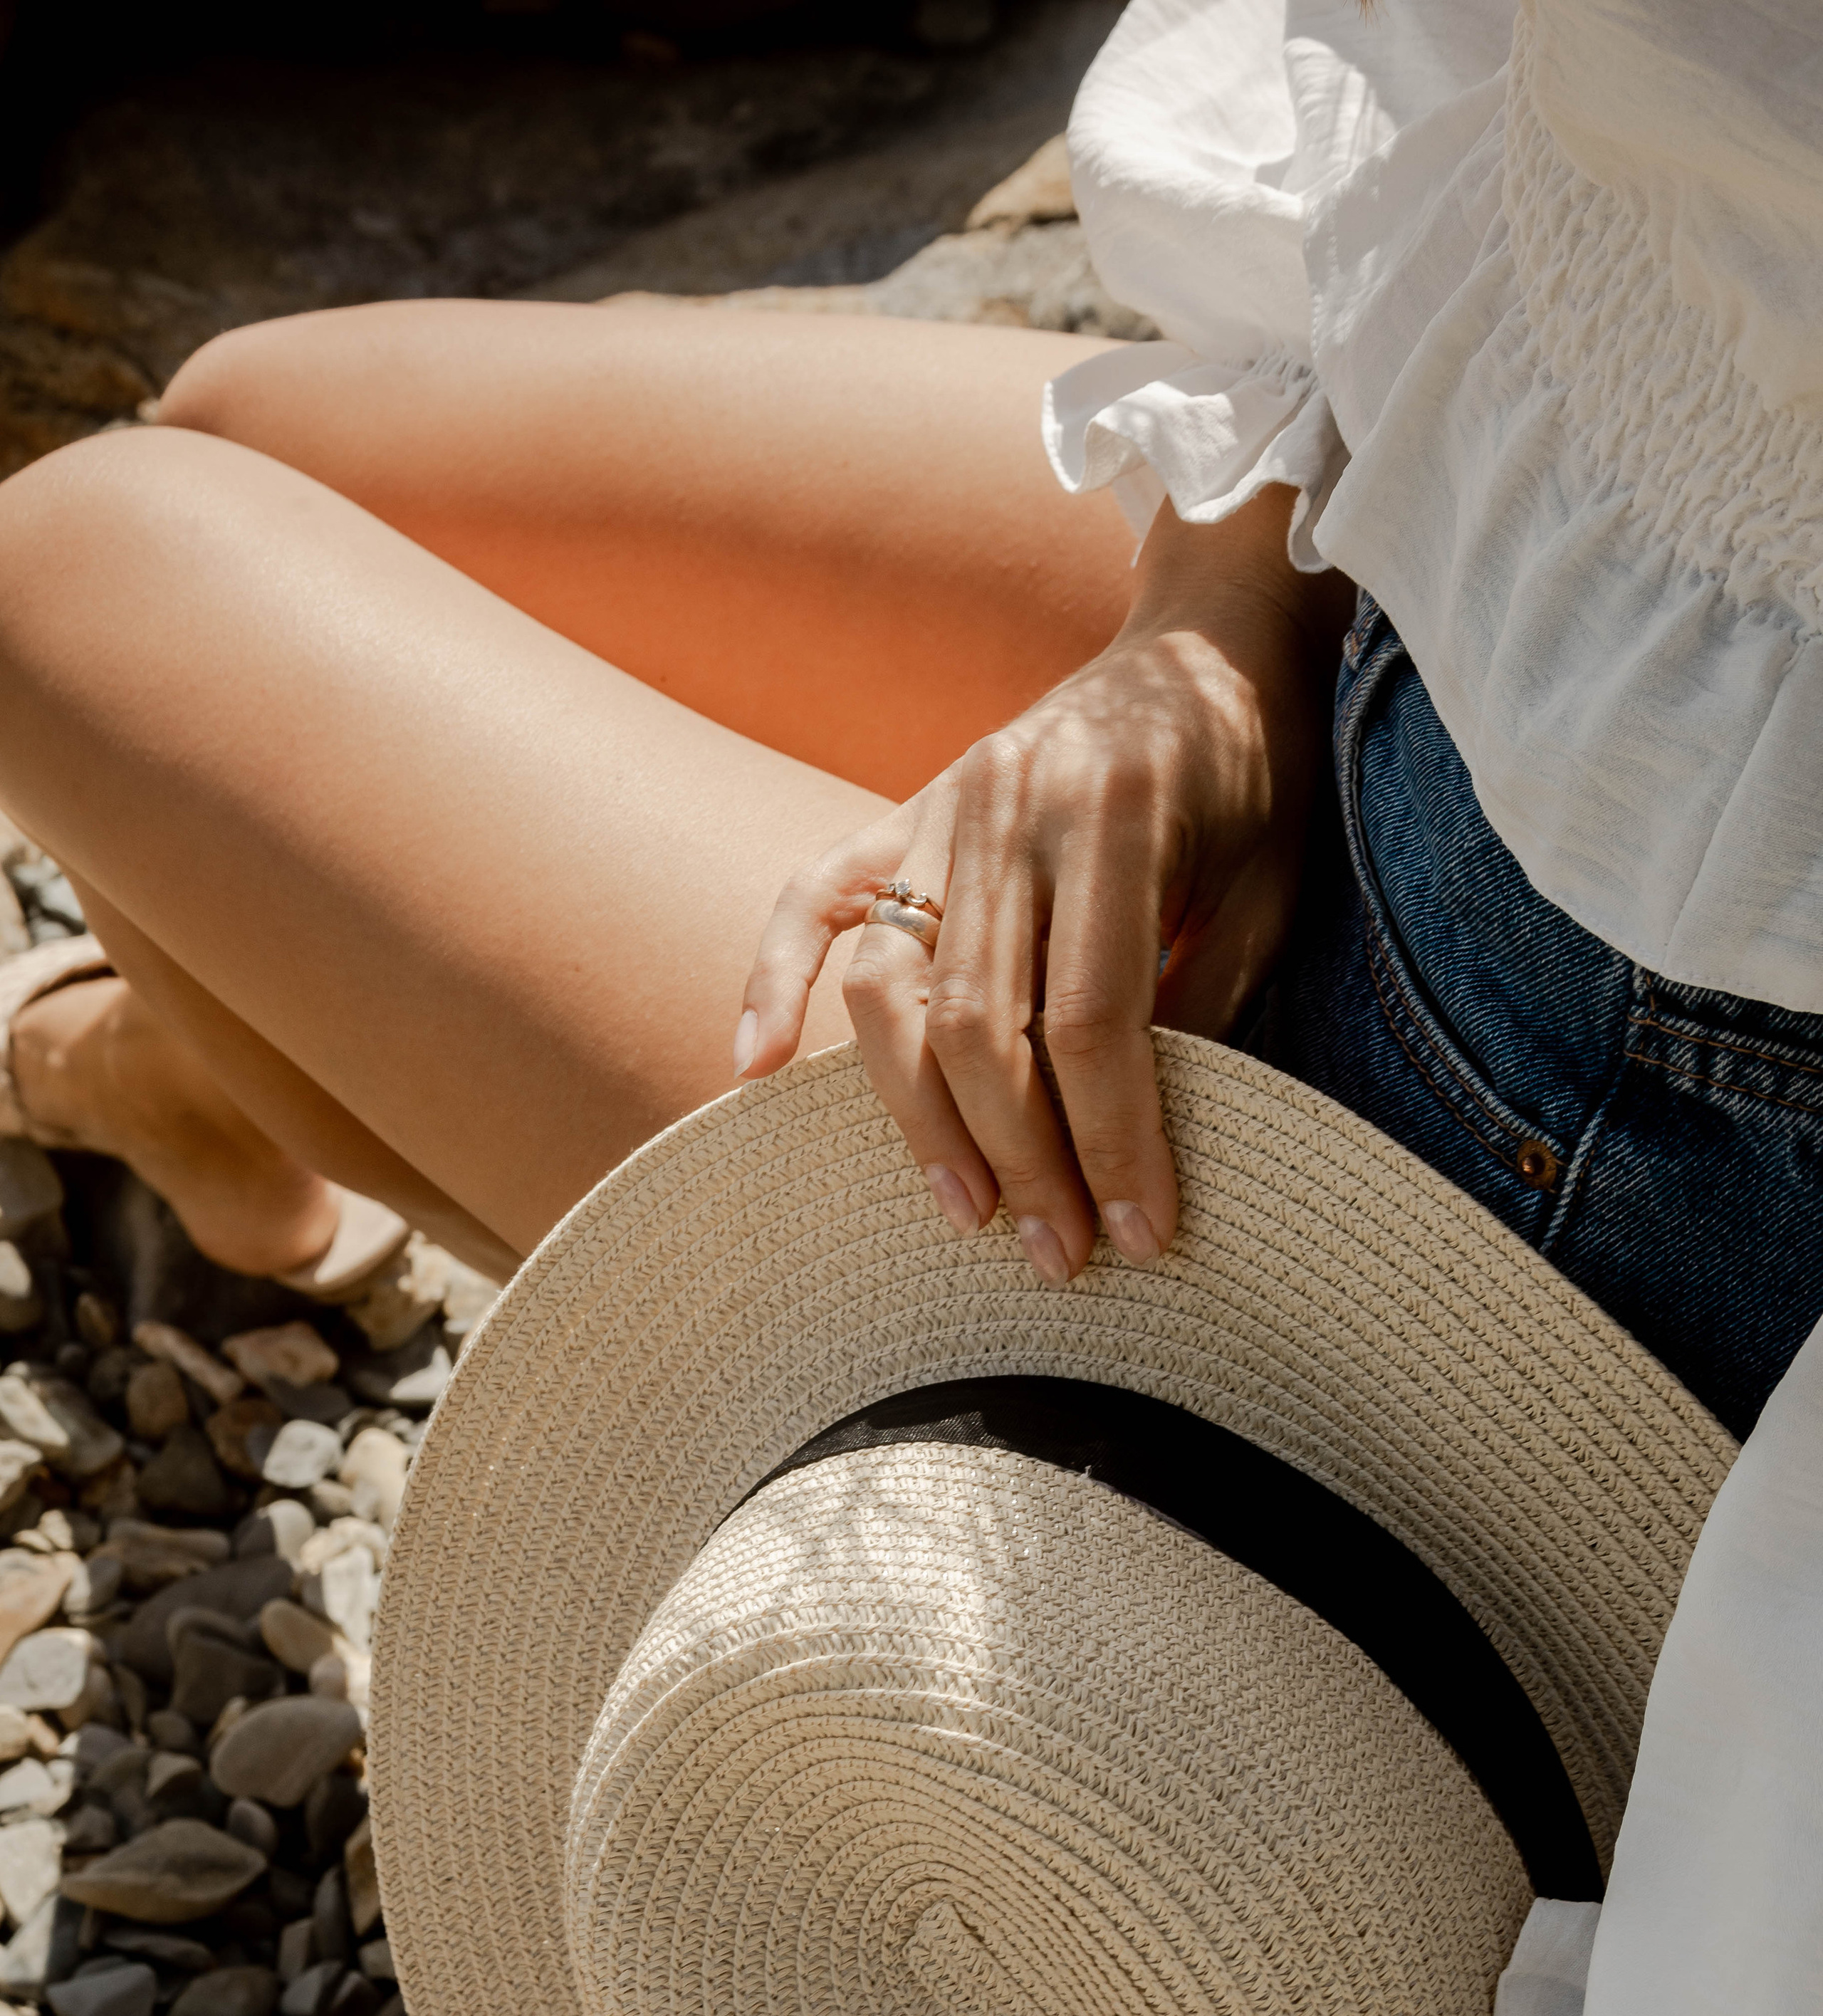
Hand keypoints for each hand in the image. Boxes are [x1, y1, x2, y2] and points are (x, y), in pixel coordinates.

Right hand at [736, 488, 1352, 1283]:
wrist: (1209, 640)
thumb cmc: (1258, 776)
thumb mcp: (1271, 888)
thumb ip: (1203, 1000)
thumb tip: (1133, 1142)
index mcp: (1116, 815)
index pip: (1095, 1018)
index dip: (1115, 1140)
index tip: (1141, 1234)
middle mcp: (1011, 807)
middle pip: (985, 1024)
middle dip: (1022, 1159)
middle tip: (1058, 1257)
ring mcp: (942, 806)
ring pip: (892, 989)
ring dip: (922, 1119)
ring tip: (969, 1211)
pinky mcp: (903, 810)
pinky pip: (810, 896)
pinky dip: (769, 980)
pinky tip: (753, 1070)